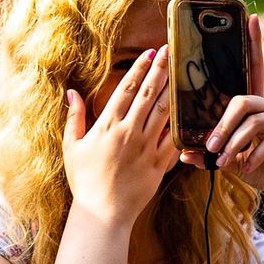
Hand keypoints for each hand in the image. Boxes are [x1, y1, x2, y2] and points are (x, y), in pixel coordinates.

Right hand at [62, 46, 177, 224]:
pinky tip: (192, 109)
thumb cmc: (83, 179)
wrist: (102, 211)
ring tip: (183, 72)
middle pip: (149, 94)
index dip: (139, 69)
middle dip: (161, 71)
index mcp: (107, 126)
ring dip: (174, 89)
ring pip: (165, 111)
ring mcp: (146, 147)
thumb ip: (74, 117)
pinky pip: (174, 138)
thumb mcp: (71, 146)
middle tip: (172, 52)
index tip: (150, 53)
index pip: (126, 90)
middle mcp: (129, 132)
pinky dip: (183, 123)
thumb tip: (72, 93)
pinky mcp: (160, 163)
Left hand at [183, 16, 263, 207]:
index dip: (254, 42)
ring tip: (223, 161)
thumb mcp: (228, 159)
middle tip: (211, 146)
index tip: (252, 17)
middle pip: (244, 100)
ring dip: (235, 143)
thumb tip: (183, 152)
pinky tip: (245, 168)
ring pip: (256, 121)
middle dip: (223, 125)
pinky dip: (254, 156)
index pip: (253, 68)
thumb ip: (208, 152)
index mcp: (255, 105)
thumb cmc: (256, 167)